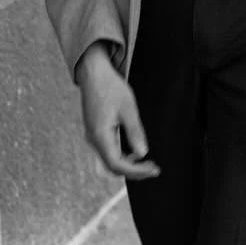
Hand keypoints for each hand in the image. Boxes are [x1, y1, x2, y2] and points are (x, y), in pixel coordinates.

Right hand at [76, 45, 159, 178]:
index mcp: (100, 135)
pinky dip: (122, 155)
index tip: (153, 169)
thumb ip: (135, 132)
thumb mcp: (128, 108)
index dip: (136, 171)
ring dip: (128, 164)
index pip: (117, 164)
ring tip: (147, 161)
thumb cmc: (110, 87)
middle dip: (134, 171)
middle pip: (112, 167)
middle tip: (153, 168)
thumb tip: (142, 152)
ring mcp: (93, 136)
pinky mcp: (95, 132)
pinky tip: (134, 150)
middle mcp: (93, 139)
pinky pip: (108, 150)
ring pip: (110, 160)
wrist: (94, 73)